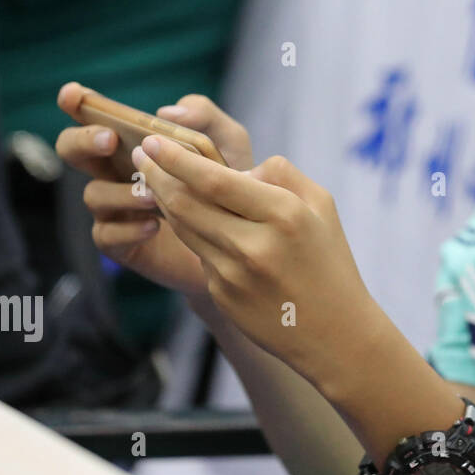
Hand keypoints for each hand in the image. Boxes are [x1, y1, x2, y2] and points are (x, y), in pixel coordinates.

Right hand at [55, 82, 253, 295]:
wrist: (246, 236)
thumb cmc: (230, 180)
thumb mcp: (228, 141)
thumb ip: (205, 116)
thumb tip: (167, 112)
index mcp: (132, 143)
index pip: (94, 119)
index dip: (76, 104)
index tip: (72, 93)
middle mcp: (115, 172)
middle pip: (72, 151)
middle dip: (83, 141)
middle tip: (110, 140)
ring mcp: (115, 208)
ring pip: (93, 194)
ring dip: (120, 191)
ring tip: (154, 194)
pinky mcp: (122, 243)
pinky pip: (107, 235)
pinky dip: (128, 229)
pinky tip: (154, 226)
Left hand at [131, 137, 376, 389]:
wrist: (335, 333)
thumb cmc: (329, 261)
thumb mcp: (322, 206)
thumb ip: (282, 174)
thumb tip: (238, 170)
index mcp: (284, 215)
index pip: (214, 181)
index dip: (176, 159)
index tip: (154, 140)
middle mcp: (255, 245)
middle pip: (185, 202)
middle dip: (155, 174)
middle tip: (139, 153)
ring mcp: (234, 275)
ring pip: (183, 227)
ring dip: (162, 200)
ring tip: (154, 179)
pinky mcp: (222, 296)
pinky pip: (199, 254)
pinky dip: (191, 232)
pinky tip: (188, 220)